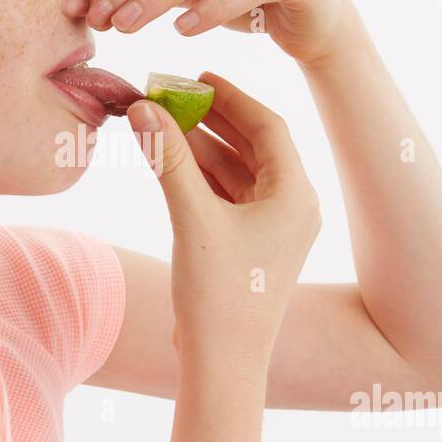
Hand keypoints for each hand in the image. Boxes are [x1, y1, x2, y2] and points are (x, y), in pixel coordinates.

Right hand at [127, 72, 320, 364]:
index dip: (232, 98)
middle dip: (212, 119)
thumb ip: (170, 160)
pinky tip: (171, 159)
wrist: (223, 364)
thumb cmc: (218, 297)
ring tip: (164, 121)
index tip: (197, 77)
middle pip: (253, 145)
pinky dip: (201, 175)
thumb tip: (145, 109)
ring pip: (238, 170)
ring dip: (202, 147)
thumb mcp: (192, 218)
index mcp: (296, 196)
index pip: (268, 127)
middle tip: (173, 94)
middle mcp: (293, 207)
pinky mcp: (253, 245)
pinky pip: (229, 195)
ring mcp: (274, 227)